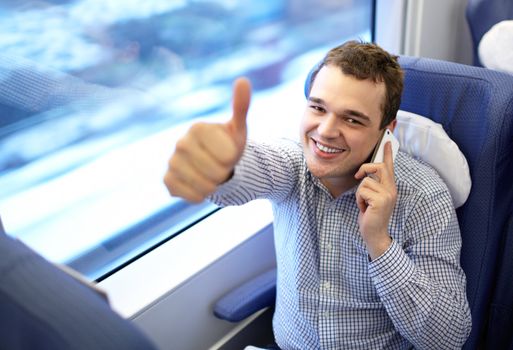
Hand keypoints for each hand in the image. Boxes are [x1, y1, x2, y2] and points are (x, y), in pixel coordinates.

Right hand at [163, 78, 250, 201]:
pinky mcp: (168, 181)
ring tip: (211, 174)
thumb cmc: (227, 146)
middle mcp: (180, 143)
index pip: (229, 156)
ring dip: (215, 185)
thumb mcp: (238, 128)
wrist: (213, 166)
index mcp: (197, 128)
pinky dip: (202, 195)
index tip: (228, 152)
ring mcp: (171, 162)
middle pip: (217, 172)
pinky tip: (199, 184)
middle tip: (220, 165)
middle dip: (225, 173)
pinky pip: (193, 196)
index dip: (234, 158)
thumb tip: (243, 80)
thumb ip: (240, 106)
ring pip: (206, 186)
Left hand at [354, 142, 396, 259]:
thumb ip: (373, 185)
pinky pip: (362, 190)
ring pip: (365, 181)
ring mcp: (387, 195)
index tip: (387, 141)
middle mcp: (391, 189)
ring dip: (359, 194)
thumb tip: (366, 173)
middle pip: (378, 167)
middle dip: (364, 169)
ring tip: (364, 204)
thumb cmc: (371, 215)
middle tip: (358, 176)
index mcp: (390, 187)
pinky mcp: (380, 200)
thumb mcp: (372, 197)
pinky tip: (364, 209)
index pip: (389, 166)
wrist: (374, 234)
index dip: (387, 153)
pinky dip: (358, 200)